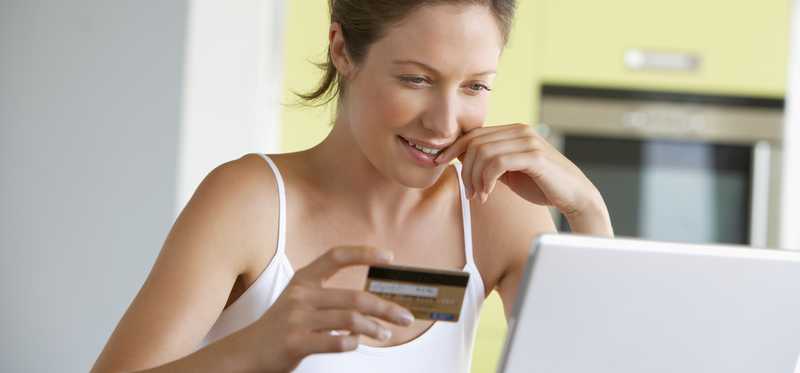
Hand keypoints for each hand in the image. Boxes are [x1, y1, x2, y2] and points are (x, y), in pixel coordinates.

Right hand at [239, 246, 414, 372]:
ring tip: (386, 334)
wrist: (245, 351)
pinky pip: (336, 343)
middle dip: (386, 308)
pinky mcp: (295, 343)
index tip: (390, 257)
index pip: (336, 256)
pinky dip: (352, 344)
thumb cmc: (279, 326)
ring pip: (350, 321)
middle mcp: (301, 295)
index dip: (364, 253)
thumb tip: (369, 304)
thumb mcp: (298, 299)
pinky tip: (355, 343)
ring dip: (374, 329)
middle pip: (355, 298)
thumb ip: (327, 295)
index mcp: (303, 279)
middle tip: (406, 317)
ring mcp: (297, 319)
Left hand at [435, 123, 612, 235]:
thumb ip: (490, 162)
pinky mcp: (534, 156)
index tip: (440, 162)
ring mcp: (528, 141)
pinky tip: (488, 195)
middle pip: (474, 142)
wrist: (574, 196)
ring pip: (483, 153)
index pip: (474, 133)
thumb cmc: (541, 184)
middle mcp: (520, 130)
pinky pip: (497, 163)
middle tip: (470, 192)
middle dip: (465, 169)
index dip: (453, 148)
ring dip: (475, 178)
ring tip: (480, 196)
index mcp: (513, 131)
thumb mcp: (509, 171)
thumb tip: (460, 159)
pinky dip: (486, 180)